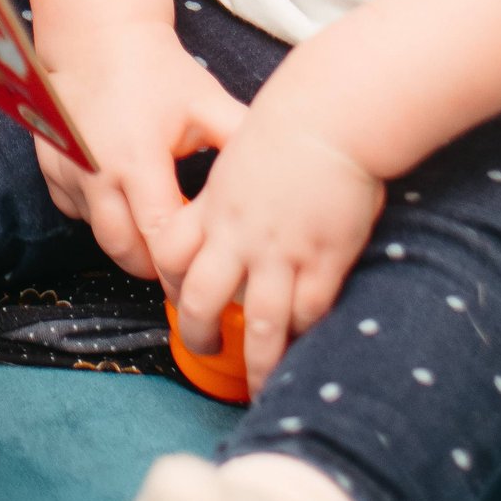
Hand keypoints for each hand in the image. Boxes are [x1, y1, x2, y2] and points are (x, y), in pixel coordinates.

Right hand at [28, 19, 242, 286]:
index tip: (206, 272)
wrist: (98, 36)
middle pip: (126, 252)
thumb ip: (241, 140)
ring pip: (99, 237)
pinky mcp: (51, 169)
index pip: (162, 241)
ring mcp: (68, 172)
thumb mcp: (205, 102)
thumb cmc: (157, 70)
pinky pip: (77, 214)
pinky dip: (101, 218)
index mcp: (139, 160)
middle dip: (157, 268)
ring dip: (129, 245)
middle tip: (185, 268)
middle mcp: (97, 173)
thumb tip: (288, 177)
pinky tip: (125, 204)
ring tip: (160, 242)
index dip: (185, 266)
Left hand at [173, 91, 385, 395]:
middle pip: (200, 301)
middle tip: (206, 349)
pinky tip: (307, 345)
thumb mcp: (242, 147)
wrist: (333, 115)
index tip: (178, 291)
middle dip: (199, 334)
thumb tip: (229, 205)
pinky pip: (308, 312)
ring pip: (260, 326)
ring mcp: (281, 252)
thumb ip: (231, 185)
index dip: (167, 279)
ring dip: (258, 363)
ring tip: (260, 384)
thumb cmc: (293, 121)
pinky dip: (305, 334)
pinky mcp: (323, 259)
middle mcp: (239, 236)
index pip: (169, 252)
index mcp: (215, 205)